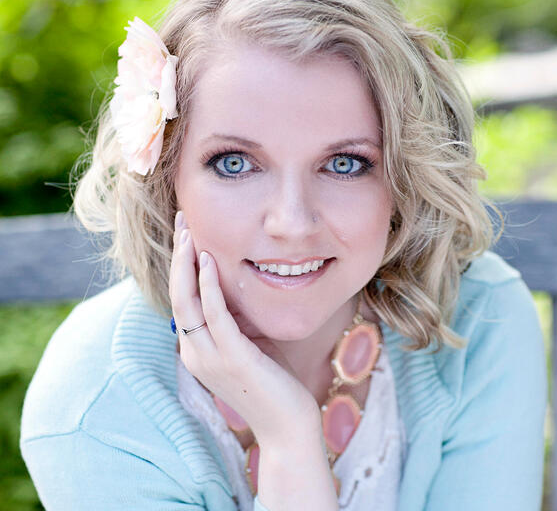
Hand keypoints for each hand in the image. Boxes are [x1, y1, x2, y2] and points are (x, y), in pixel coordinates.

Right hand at [169, 211, 320, 445]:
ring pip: (187, 302)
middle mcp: (195, 353)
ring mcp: (211, 358)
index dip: (180, 266)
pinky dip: (209, 286)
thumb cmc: (271, 382)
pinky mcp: (233, 359)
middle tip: (182, 221)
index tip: (187, 234)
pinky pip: (215, 316)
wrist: (288, 427)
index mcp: (196, 350)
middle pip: (176, 295)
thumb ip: (233, 320)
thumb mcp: (247, 344)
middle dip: (177, 256)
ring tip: (189, 232)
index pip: (181, 300)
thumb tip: (231, 286)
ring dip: (187, 264)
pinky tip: (209, 261)